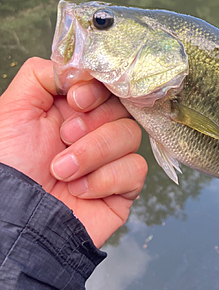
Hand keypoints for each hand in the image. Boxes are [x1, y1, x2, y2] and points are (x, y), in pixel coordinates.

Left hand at [0, 57, 146, 247]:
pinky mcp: (123, 186)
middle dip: (93, 123)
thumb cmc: (9, 168)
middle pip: (122, 107)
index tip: (76, 100)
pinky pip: (135, 169)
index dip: (97, 88)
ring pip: (131, 136)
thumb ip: (42, 74)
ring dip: (93, 154)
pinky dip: (104, 180)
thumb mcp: (14, 110)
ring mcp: (110, 158)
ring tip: (62, 171)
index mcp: (71, 110)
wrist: (16, 222)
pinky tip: (79, 190)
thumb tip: (78, 67)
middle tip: (65, 138)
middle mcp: (94, 131)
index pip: (105, 84)